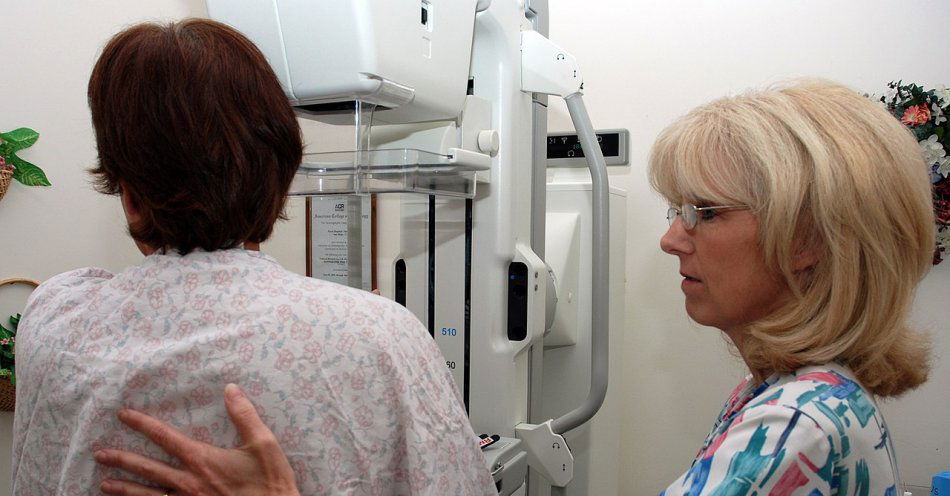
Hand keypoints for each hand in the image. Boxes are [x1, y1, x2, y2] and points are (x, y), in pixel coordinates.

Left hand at [94, 384, 299, 495]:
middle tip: (100, 453)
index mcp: (202, 460)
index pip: (165, 437)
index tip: (123, 415)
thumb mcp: (264, 444)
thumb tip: (231, 389)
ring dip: (124, 489)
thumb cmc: (270, 482)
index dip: (142, 424)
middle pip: (147, 469)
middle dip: (122, 459)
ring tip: (104, 484)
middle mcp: (188, 482)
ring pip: (146, 495)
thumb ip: (245, 416)